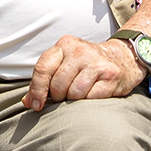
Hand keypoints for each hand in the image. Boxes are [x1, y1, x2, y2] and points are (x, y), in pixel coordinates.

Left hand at [24, 35, 145, 109]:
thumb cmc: (87, 65)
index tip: (36, 105)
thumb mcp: (65, 64)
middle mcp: (80, 50)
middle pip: (58, 85)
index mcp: (65, 45)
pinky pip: (91, 98)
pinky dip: (89, 101)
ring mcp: (96, 62)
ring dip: (74, 100)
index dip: (37, 90)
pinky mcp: (111, 75)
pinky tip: (93, 94)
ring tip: (80, 94)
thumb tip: (27, 102)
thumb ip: (45, 80)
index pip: (43, 69)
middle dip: (58, 97)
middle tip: (65, 96)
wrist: (123, 57)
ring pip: (74, 93)